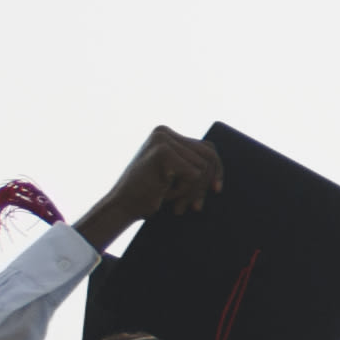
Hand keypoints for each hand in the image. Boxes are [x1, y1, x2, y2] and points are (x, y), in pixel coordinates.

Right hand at [92, 127, 224, 241]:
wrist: (122, 208)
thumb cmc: (149, 195)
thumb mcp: (174, 176)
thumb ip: (191, 165)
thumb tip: (218, 170)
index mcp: (166, 134)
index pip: (207, 148)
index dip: (216, 171)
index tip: (216, 190)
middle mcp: (164, 132)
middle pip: (209, 156)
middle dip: (205, 184)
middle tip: (195, 207)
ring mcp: (162, 139)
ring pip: (202, 167)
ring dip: (192, 191)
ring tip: (176, 203)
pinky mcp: (162, 151)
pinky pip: (194, 174)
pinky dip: (184, 191)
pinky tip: (165, 196)